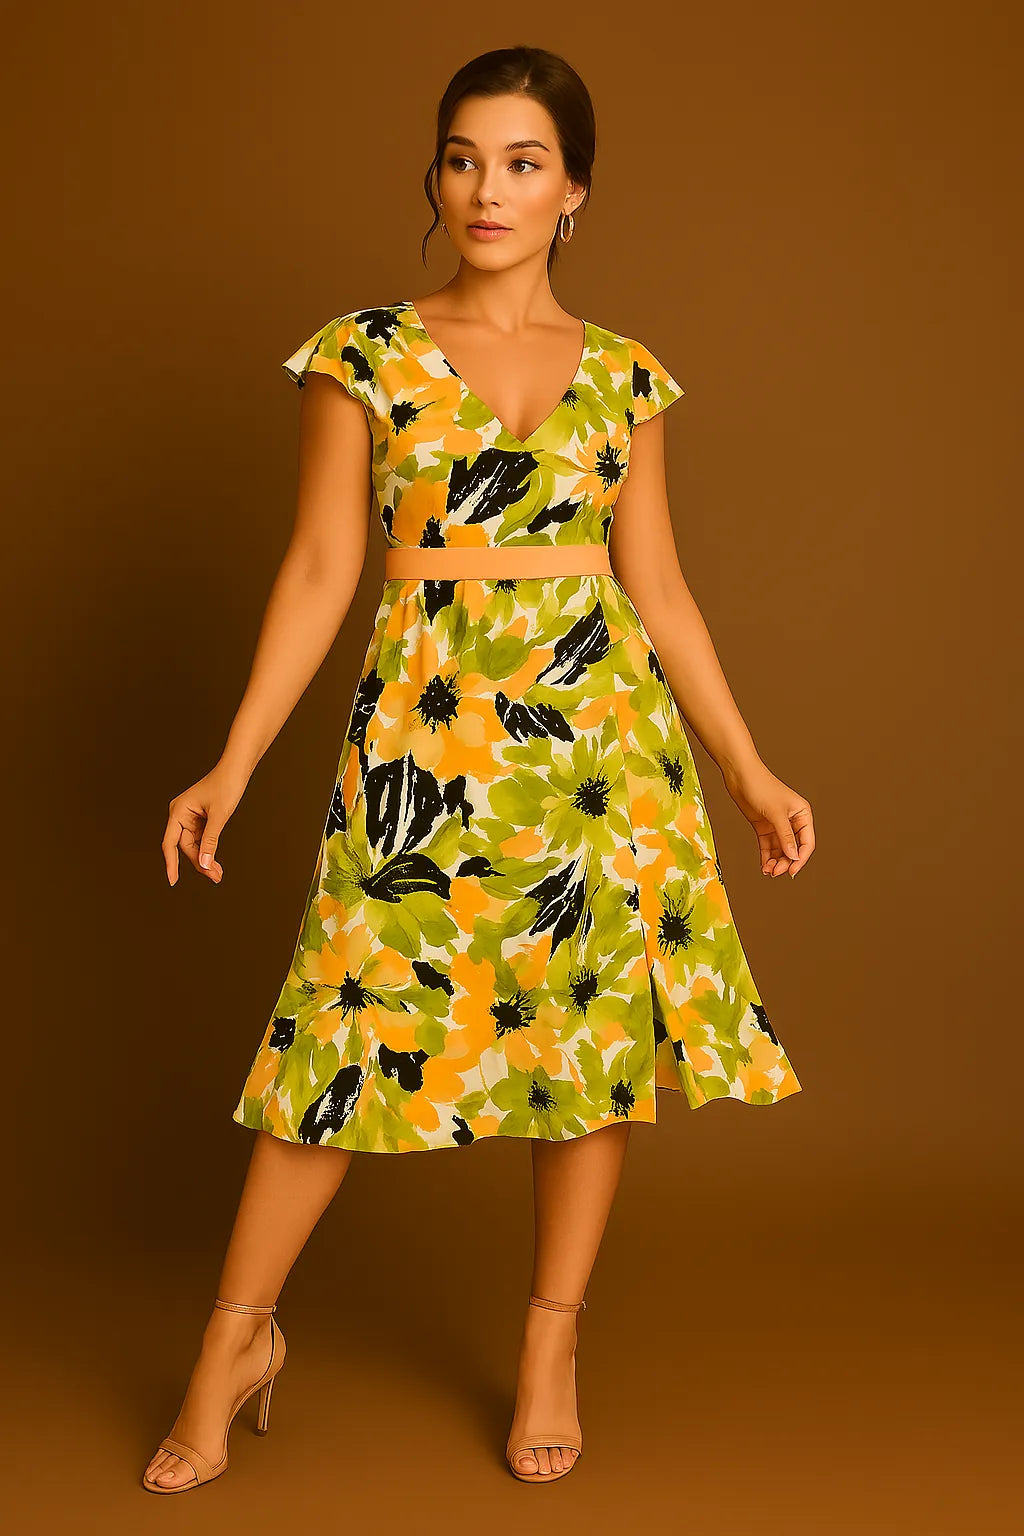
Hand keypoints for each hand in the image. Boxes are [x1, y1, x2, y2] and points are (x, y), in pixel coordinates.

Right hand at [162, 764, 247, 886]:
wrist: (236, 770)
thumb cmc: (226, 786)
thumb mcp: (219, 816)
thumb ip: (211, 841)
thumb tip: (204, 863)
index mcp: (178, 811)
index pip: (170, 843)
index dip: (171, 864)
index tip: (173, 881)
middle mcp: (180, 815)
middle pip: (186, 847)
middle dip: (199, 863)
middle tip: (215, 877)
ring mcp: (190, 818)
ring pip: (194, 846)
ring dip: (205, 860)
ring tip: (218, 874)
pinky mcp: (201, 820)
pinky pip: (201, 840)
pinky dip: (209, 851)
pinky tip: (215, 863)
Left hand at [722, 760, 814, 878]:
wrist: (740, 775)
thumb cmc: (761, 786)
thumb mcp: (776, 813)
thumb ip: (785, 836)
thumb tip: (793, 856)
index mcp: (802, 814)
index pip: (807, 842)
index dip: (800, 858)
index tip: (791, 871)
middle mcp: (792, 820)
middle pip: (793, 848)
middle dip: (785, 861)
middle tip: (775, 872)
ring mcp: (777, 824)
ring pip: (780, 849)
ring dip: (775, 861)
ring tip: (768, 871)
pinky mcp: (763, 826)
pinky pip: (767, 845)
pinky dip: (766, 856)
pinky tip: (763, 866)